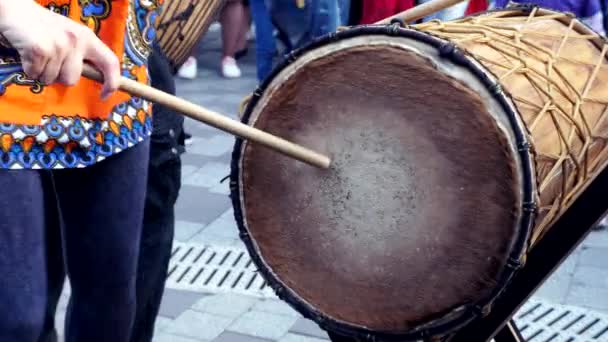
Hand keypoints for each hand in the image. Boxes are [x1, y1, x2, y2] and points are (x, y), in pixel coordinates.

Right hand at [0, 0, 119, 98]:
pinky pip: (35, 74)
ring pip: (51, 79)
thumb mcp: (69, 36)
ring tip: (37, 54)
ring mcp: (58, 45)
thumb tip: (97, 79)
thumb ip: (82, 55)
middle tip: (48, 59)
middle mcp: (76, 40)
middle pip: (71, 80)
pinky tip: (27, 53)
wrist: (14, 10)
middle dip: (57, 76)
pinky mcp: (40, 49)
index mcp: (87, 37)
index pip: (110, 62)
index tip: (105, 95)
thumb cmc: (42, 27)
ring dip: (41, 72)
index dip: (112, 82)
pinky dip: (28, 69)